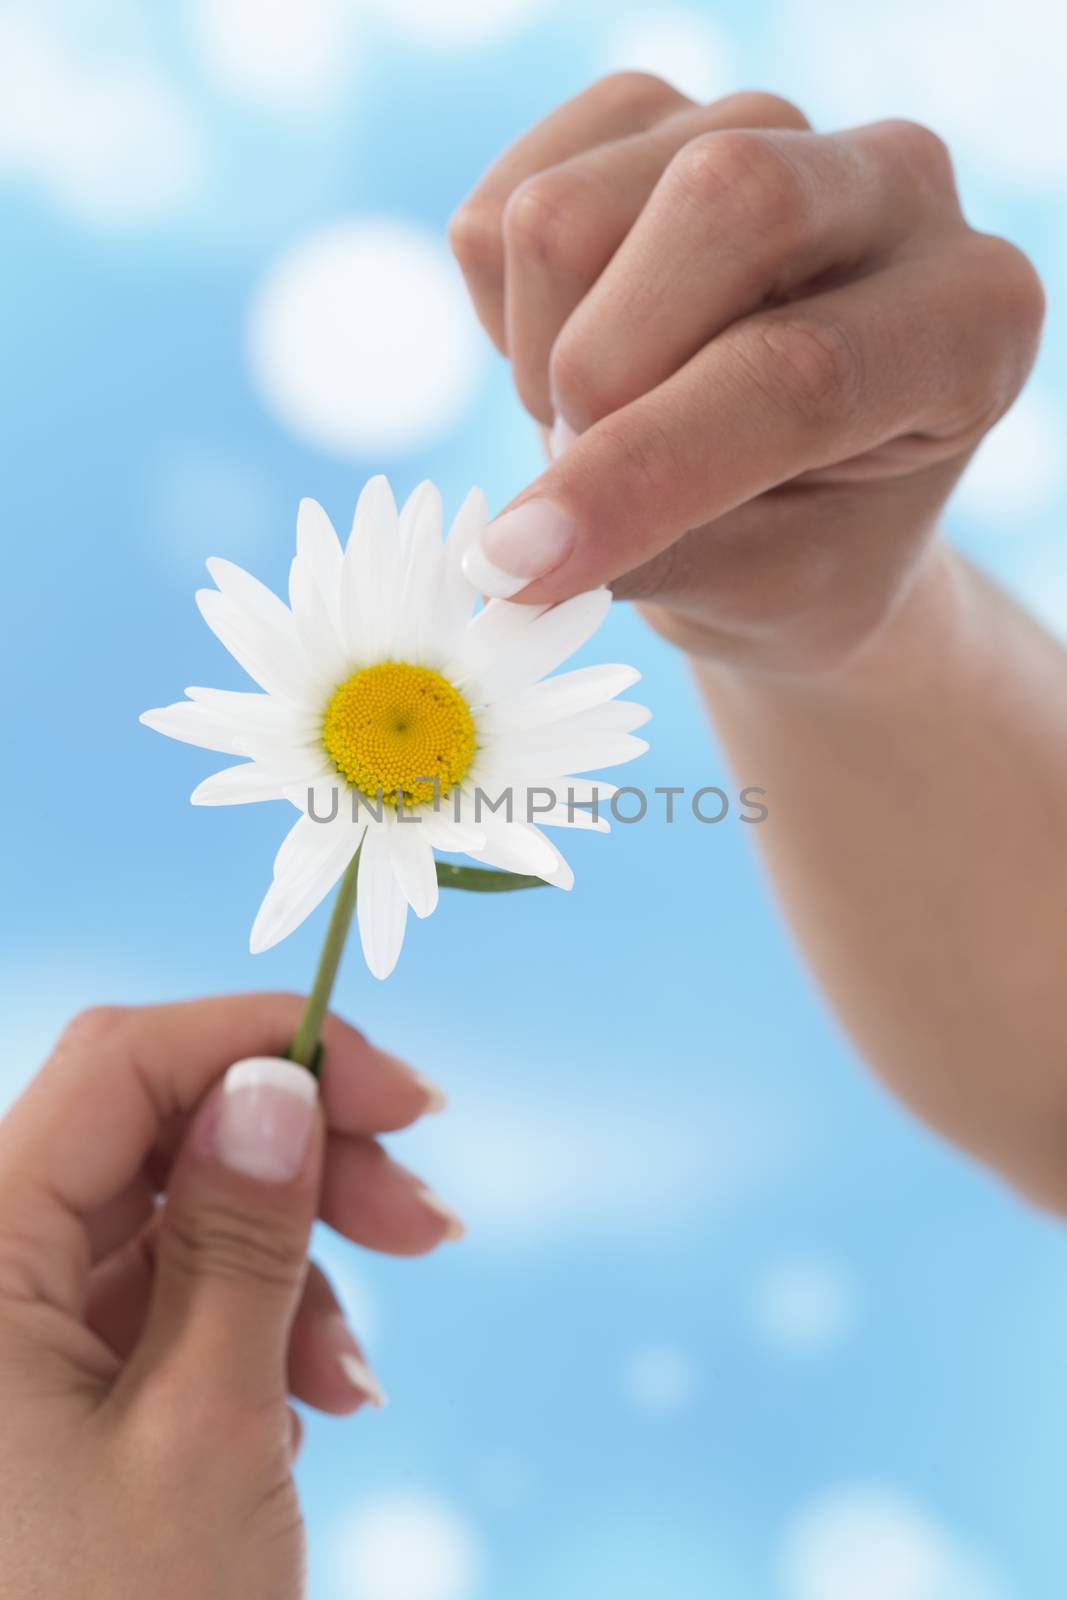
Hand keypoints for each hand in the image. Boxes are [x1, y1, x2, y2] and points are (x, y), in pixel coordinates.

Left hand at [0, 995, 460, 1598]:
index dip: (265, 1047)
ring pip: (177, 1222)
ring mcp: (17, 1338)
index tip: (403, 1096)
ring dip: (296, 1268)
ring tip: (360, 1378)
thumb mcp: (207, 1428)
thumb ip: (241, 1235)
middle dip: (303, 1163)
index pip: (120, 1064)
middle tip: (429, 1219)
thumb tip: (275, 1082)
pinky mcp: (58, 1390)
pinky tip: (314, 1412)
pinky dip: (260, 1333)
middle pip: (159, 1136)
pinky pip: (170, 1307)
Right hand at [451, 75, 1043, 673]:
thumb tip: (510, 552)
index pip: (801, 369)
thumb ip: (650, 556)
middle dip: (598, 374)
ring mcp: (764, 130)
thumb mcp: (757, 587)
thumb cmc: (797, 552)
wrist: (786, 505)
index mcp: (968, 317)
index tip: (528, 565)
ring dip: (544, 362)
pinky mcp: (644, 120)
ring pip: (569, 212)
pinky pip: (499, 212)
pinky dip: (502, 318)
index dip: (647, 469)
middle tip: (589, 474)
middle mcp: (890, 184)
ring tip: (603, 426)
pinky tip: (575, 358)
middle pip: (718, 200)